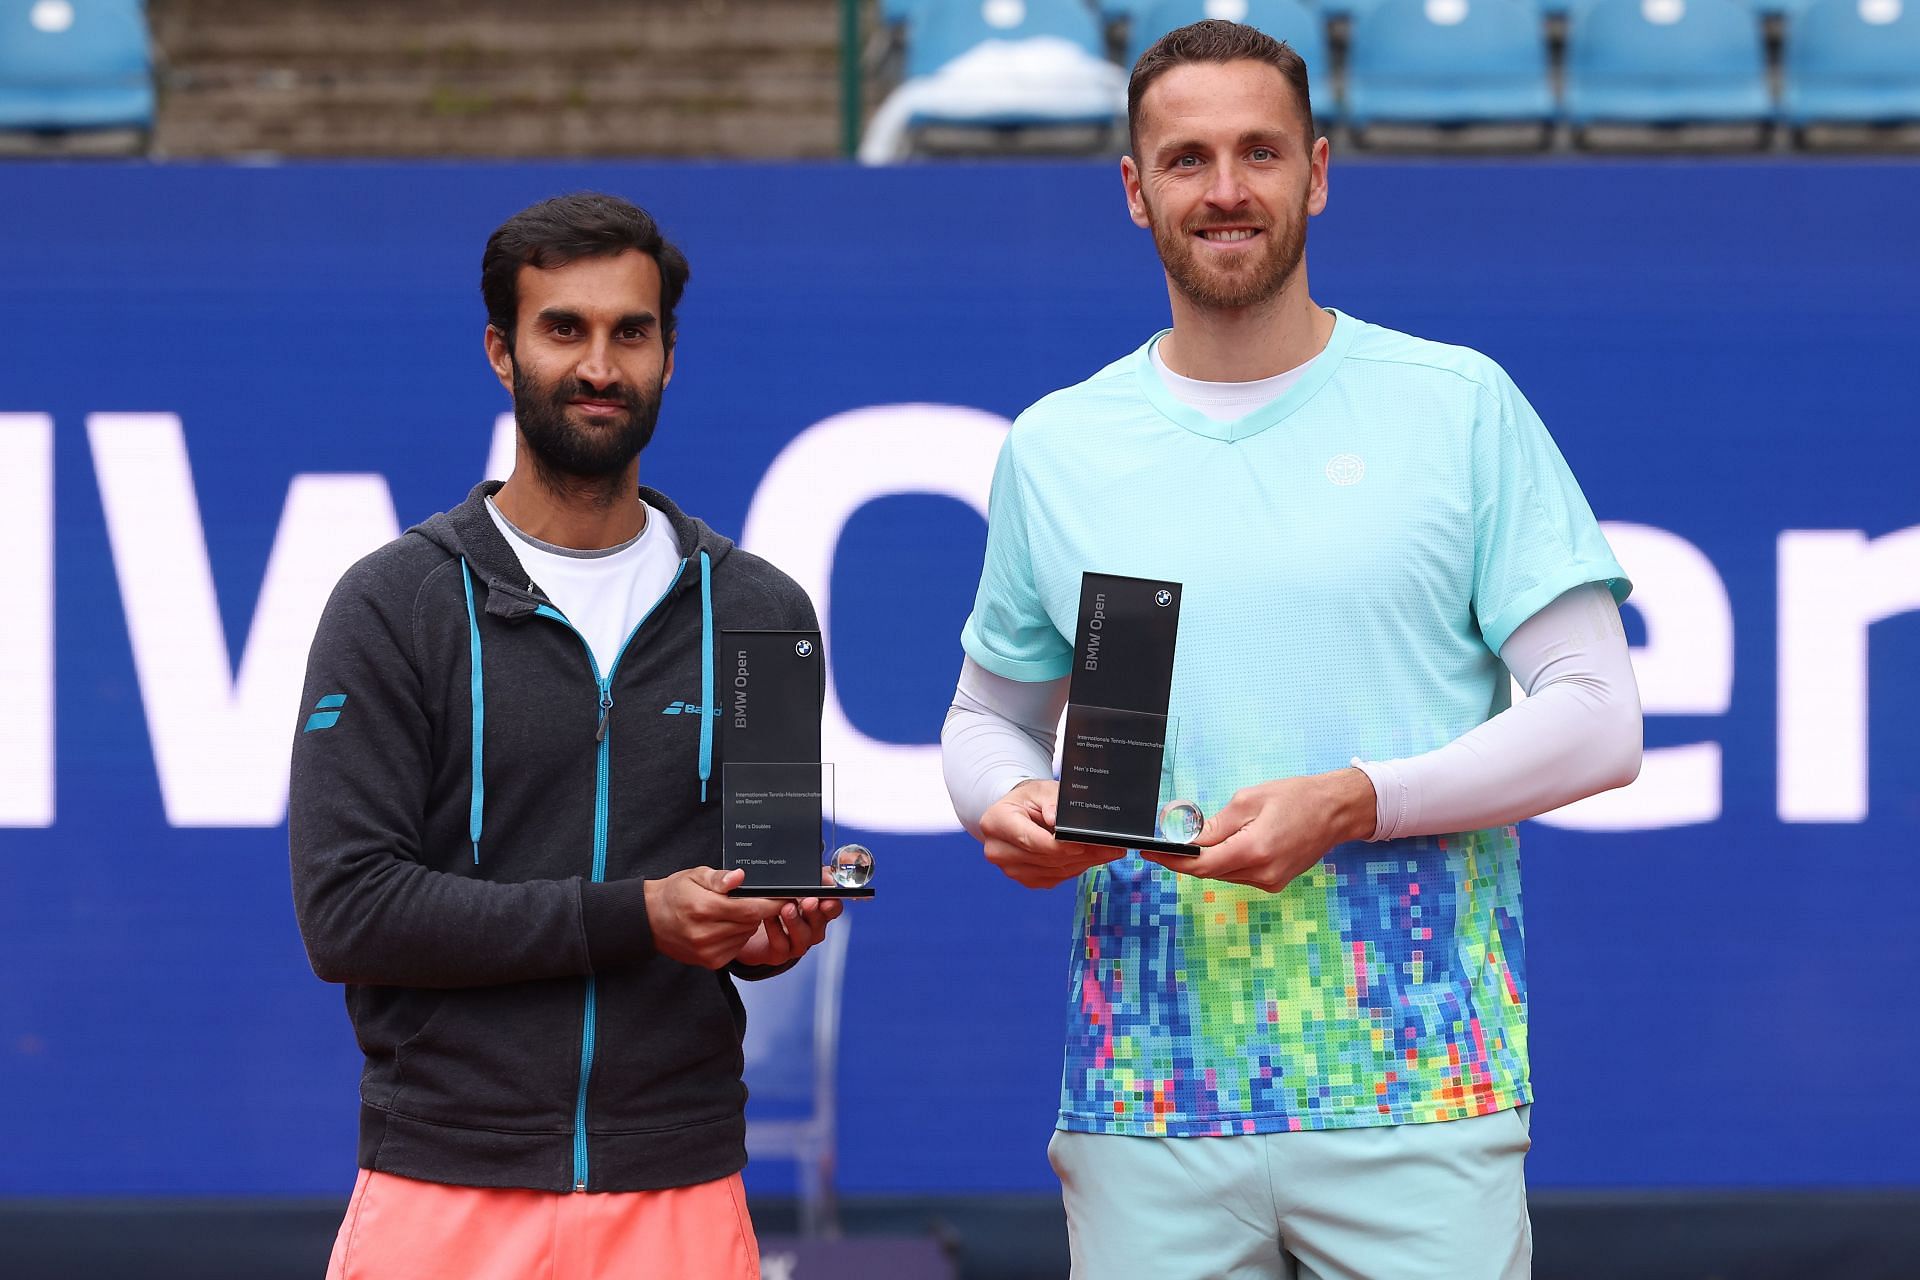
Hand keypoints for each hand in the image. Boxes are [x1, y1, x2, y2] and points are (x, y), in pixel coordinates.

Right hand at [644, 867, 787, 968]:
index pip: (750, 909)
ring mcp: (708, 951)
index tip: (785, 897)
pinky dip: (738, 936)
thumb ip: (719, 877)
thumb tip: (740, 877)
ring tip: (732, 912)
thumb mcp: (694, 876)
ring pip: (746, 935)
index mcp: (704, 908)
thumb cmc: (674, 894)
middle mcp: (706, 933)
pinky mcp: (710, 962)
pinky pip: (737, 947)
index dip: (772, 904)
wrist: (650, 920)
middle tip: (752, 899)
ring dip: (747, 923)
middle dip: (758, 910)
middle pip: (751, 922)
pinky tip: (725, 926)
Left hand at [735, 890, 844, 968]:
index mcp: (816, 911)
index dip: (832, 904)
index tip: (827, 898)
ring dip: (795, 922)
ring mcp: (796, 943)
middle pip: (820, 924)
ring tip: (786, 908)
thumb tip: (823, 873)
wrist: (747, 929)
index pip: (832, 909)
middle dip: (814, 912)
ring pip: (803, 937)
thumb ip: (807, 880)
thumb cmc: (772, 903)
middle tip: (808, 901)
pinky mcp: (779, 954)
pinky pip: (781, 945)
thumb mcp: (790, 887)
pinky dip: (775, 931)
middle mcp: (810, 929)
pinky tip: (768, 918)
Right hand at [979, 779, 1125, 889]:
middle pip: (1046, 858)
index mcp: (996, 822)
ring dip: (1083, 863)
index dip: (1059, 846)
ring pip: (1054, 871)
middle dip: (1081, 854)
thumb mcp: (1041, 789)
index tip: (1083, 844)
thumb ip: (1050, 800)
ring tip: (1107, 850)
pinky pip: (1056, 878)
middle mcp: (998, 849)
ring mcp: (1010, 868)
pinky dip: (1075, 868)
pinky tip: (1088, 857)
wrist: (1019, 813)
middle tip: (1111, 847)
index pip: (1030, 840)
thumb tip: (1055, 818)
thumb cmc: (1030, 799)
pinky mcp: (1025, 879)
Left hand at [1140, 768, 1376, 893]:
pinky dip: (1226, 862)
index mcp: (1254, 850)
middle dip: (1185, 858)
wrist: (1336, 811)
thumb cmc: (1296, 797)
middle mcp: (1262, 873)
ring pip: (1223, 874)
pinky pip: (1239, 875)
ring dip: (1206, 860)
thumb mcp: (1249, 800)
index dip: (1171, 860)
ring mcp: (1270, 881)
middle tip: (1165, 843)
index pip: (1201, 864)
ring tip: (1193, 841)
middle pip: (1209, 871)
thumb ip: (1216, 824)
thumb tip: (1188, 838)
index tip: (1150, 853)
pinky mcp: (1275, 882)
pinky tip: (1224, 846)